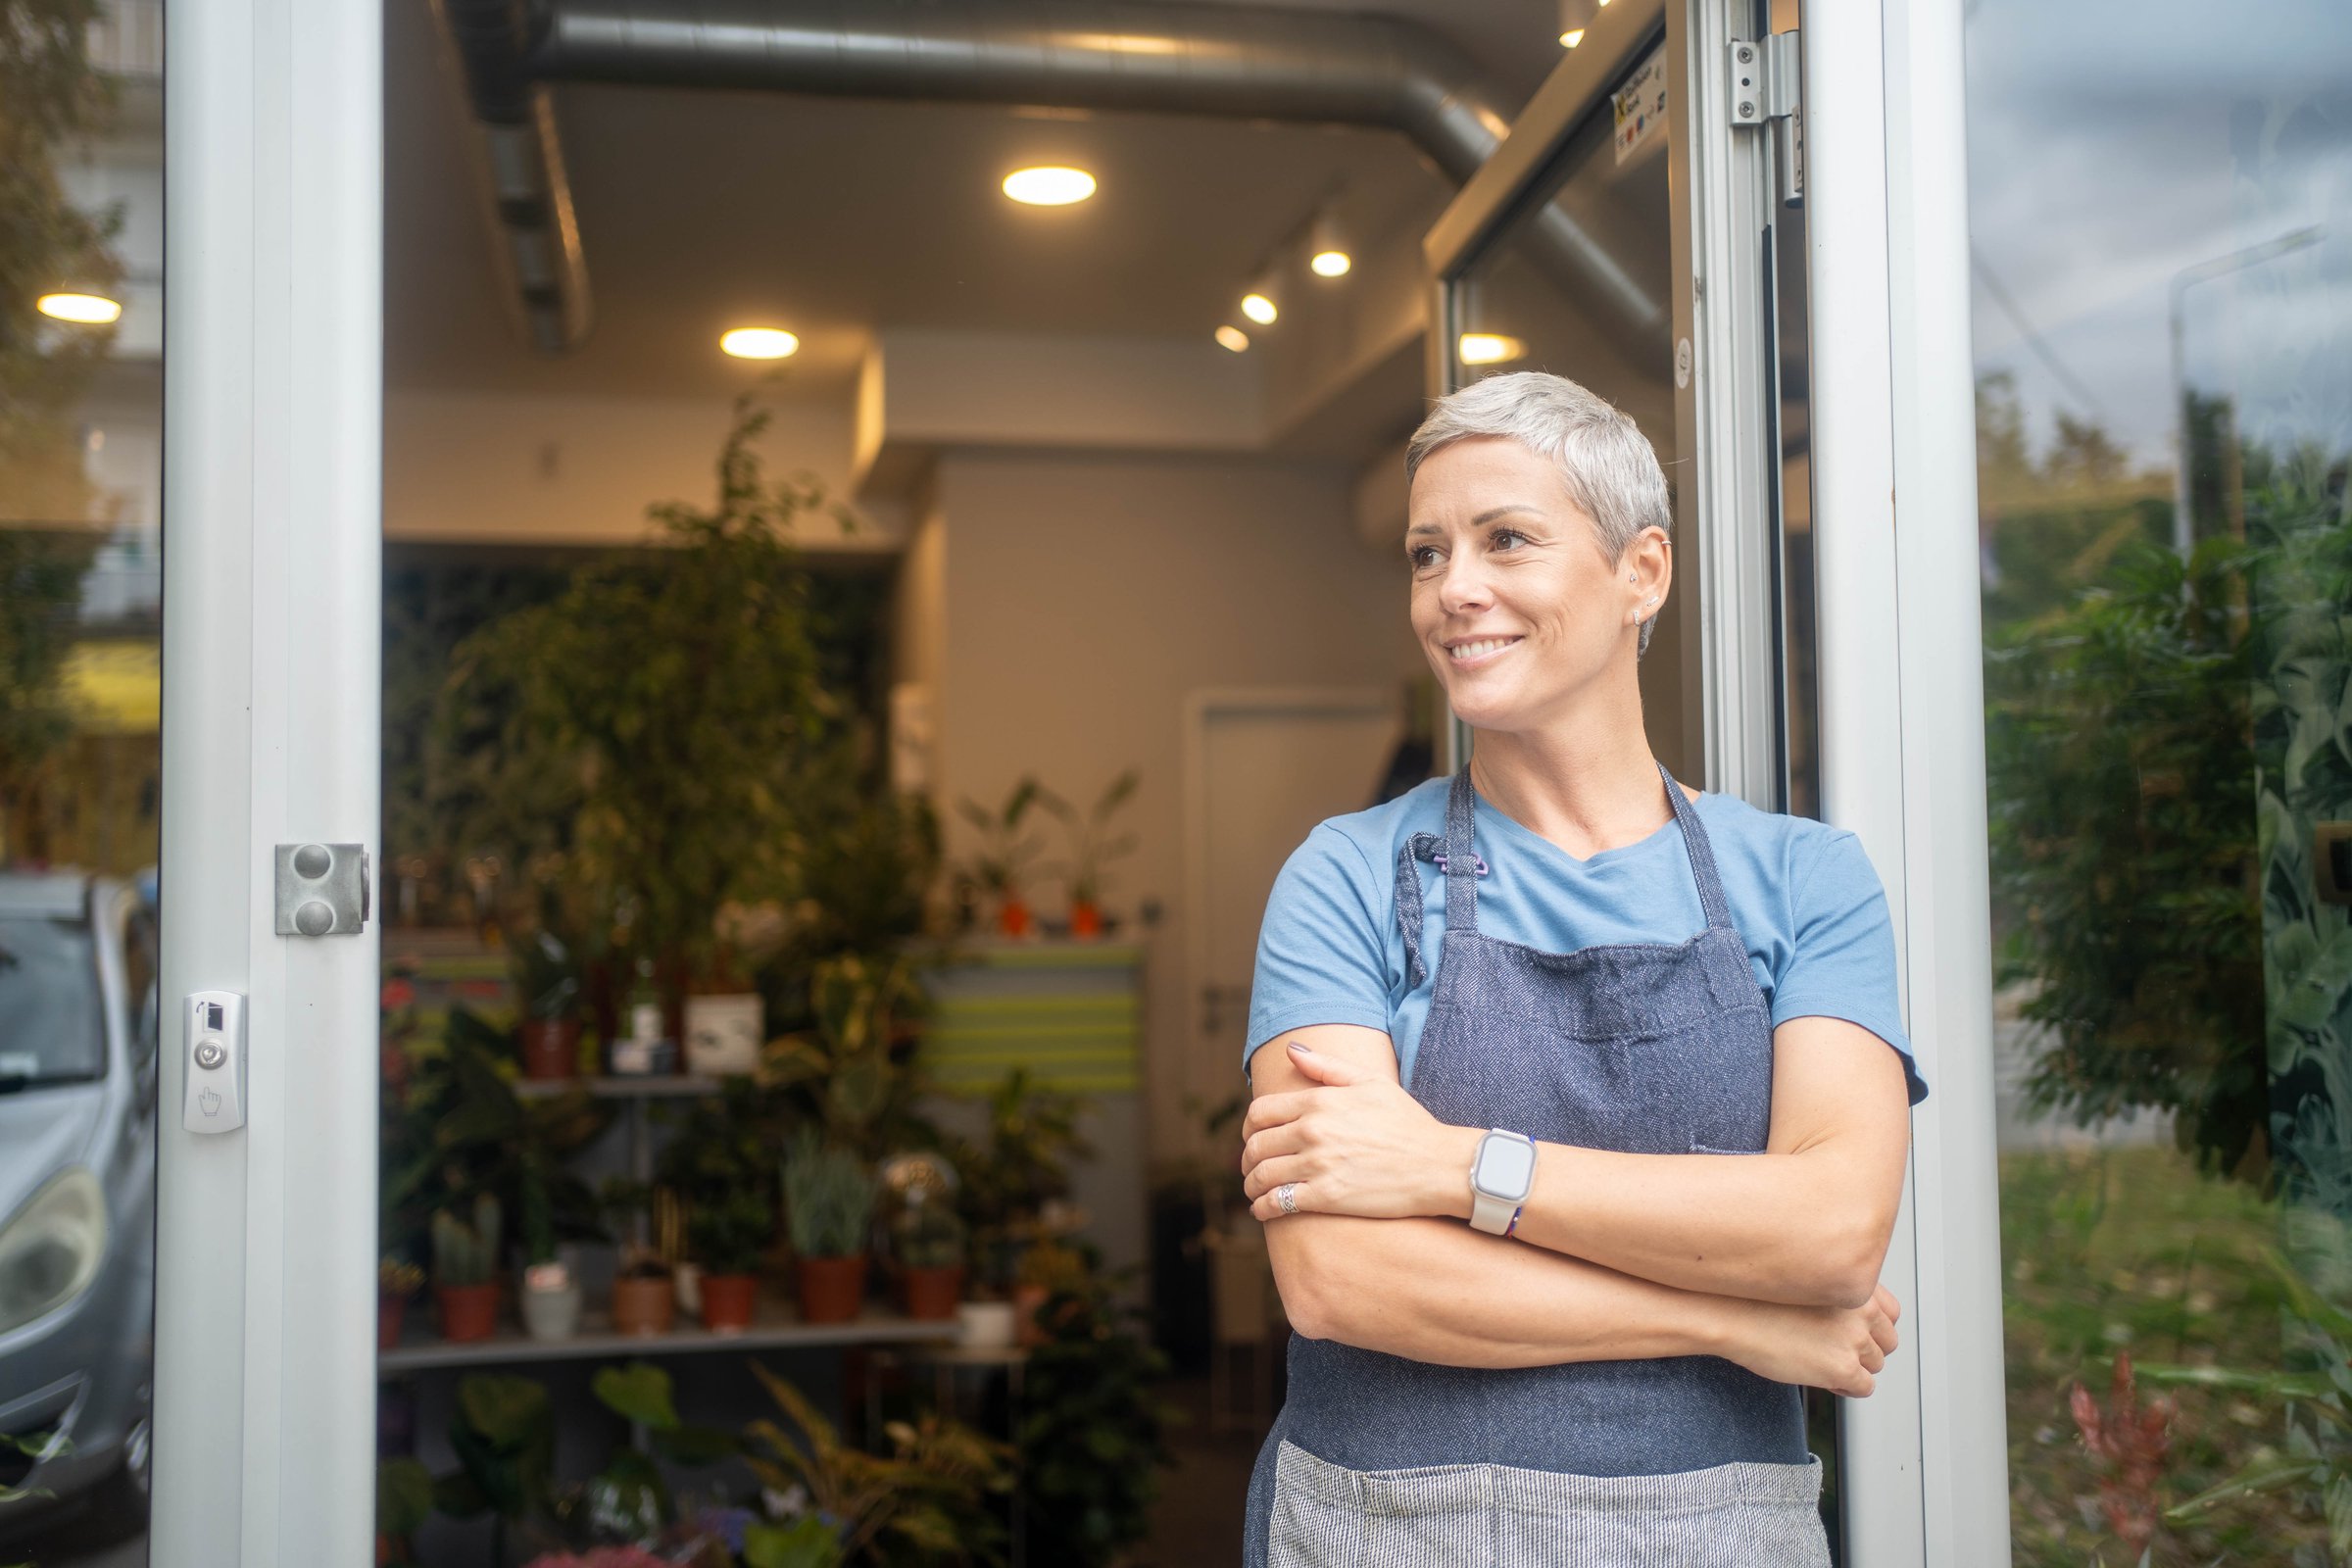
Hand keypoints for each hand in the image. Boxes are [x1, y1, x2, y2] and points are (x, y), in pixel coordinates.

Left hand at [1241, 1040, 1476, 1221]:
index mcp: (1319, 1101)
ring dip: (1251, 1184)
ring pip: (1262, 1175)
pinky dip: (1263, 1208)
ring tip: (1255, 1190)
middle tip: (1252, 1166)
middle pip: (1256, 1145)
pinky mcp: (1327, 1197)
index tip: (1253, 1136)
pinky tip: (1264, 1210)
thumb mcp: (1370, 1082)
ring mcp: (1318, 1165)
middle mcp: (1312, 1131)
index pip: (1260, 1112)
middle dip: (1248, 1157)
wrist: (1438, 1165)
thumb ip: (1326, 1067)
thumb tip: (1291, 1050)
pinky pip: (1278, 1203)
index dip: (1249, 1126)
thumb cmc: (1408, 1122)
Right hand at [1719, 1283, 1902, 1397]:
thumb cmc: (1756, 1296)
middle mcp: (1863, 1309)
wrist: (1731, 1313)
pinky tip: (1822, 1377)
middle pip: (1887, 1342)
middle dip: (1866, 1349)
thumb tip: (1851, 1317)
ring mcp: (1855, 1340)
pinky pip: (1864, 1388)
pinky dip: (1846, 1387)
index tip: (1858, 1332)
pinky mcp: (1844, 1368)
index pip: (1892, 1312)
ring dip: (1854, 1367)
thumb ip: (1836, 1294)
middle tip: (1837, 1351)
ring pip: (1875, 1365)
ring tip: (1822, 1363)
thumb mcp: (1806, 1281)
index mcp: (1855, 1284)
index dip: (1873, 1326)